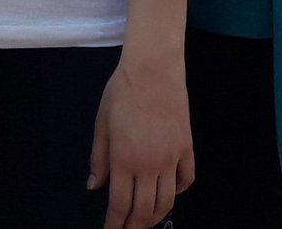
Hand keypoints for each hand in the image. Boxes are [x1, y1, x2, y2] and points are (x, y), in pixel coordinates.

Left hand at [89, 49, 193, 228]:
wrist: (153, 69)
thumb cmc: (121, 93)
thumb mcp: (101, 124)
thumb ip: (98, 159)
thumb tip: (94, 186)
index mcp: (123, 159)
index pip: (119, 205)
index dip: (114, 224)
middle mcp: (149, 164)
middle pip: (144, 210)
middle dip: (134, 226)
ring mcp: (171, 158)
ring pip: (167, 201)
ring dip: (156, 217)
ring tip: (146, 221)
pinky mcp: (187, 148)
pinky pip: (185, 180)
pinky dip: (177, 193)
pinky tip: (169, 194)